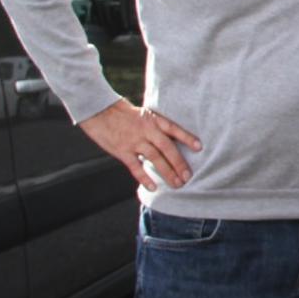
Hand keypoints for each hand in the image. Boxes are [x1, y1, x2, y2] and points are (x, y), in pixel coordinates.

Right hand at [80, 99, 201, 189]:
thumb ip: (155, 127)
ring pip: (155, 158)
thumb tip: (171, 141)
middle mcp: (146, 130)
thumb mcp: (143, 115)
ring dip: (167, 172)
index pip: (173, 128)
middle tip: (188, 176)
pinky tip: (154, 187)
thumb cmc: (122, 113)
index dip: (187, 137)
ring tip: (177, 184)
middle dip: (179, 163)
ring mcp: (134, 141)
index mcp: (152, 120)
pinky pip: (135, 167)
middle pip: (167, 148)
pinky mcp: (122, 151)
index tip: (199, 147)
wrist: (98, 110)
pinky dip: (145, 178)